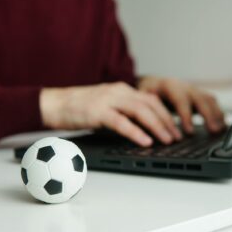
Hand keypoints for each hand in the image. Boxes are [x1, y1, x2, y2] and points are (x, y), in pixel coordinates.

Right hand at [40, 82, 181, 146]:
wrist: (55, 104)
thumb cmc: (80, 107)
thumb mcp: (107, 106)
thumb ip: (124, 113)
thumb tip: (142, 128)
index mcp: (122, 90)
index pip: (151, 100)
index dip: (166, 114)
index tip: (175, 128)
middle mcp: (118, 91)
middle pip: (150, 104)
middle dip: (167, 121)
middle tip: (177, 136)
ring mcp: (108, 100)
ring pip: (140, 111)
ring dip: (157, 126)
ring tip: (167, 140)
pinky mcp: (97, 111)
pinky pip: (121, 122)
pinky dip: (135, 132)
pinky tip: (145, 141)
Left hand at [138, 76, 225, 133]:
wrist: (151, 84)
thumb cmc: (145, 94)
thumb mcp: (141, 100)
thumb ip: (146, 111)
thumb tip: (148, 128)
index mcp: (168, 86)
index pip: (180, 99)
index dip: (186, 115)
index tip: (189, 132)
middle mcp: (184, 86)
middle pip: (200, 98)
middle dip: (208, 115)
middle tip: (212, 131)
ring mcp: (193, 90)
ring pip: (209, 99)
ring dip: (216, 115)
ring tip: (219, 131)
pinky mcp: (198, 96)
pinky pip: (212, 103)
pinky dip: (219, 114)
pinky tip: (222, 127)